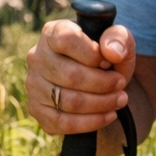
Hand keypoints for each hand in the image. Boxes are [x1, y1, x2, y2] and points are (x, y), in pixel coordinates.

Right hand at [24, 20, 134, 135]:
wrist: (100, 83)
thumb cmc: (107, 57)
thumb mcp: (120, 42)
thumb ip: (119, 38)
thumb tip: (111, 52)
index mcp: (53, 32)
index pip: (66, 40)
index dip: (92, 54)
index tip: (108, 61)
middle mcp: (37, 57)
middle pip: (70, 75)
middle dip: (103, 83)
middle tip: (121, 84)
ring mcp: (34, 85)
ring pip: (69, 101)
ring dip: (102, 103)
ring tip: (120, 99)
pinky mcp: (37, 110)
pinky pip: (63, 122)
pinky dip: (91, 122)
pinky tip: (109, 115)